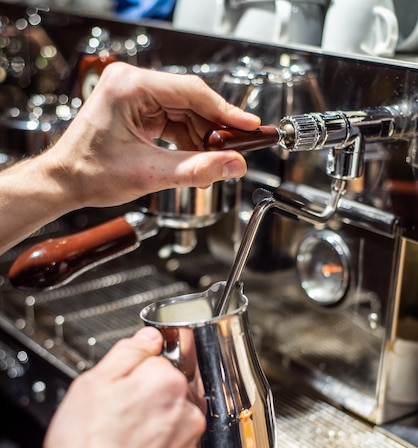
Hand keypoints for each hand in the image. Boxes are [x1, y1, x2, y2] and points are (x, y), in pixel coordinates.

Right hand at [30, 326, 205, 447]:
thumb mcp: (92, 385)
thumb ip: (127, 353)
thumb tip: (148, 339)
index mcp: (166, 383)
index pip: (157, 362)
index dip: (133, 374)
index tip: (119, 387)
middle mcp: (186, 414)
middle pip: (168, 393)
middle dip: (145, 400)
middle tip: (115, 417)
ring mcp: (188, 446)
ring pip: (172, 423)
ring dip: (154, 428)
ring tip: (121, 443)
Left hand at [43, 62, 260, 209]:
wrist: (64, 182)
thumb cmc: (89, 173)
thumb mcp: (150, 173)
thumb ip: (197, 169)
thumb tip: (233, 166)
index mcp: (130, 87)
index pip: (191, 92)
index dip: (225, 111)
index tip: (249, 126)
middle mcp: (132, 83)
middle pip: (190, 101)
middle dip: (213, 130)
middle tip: (235, 152)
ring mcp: (133, 95)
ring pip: (184, 112)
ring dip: (201, 138)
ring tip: (213, 162)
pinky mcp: (135, 109)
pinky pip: (172, 120)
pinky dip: (186, 140)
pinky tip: (195, 158)